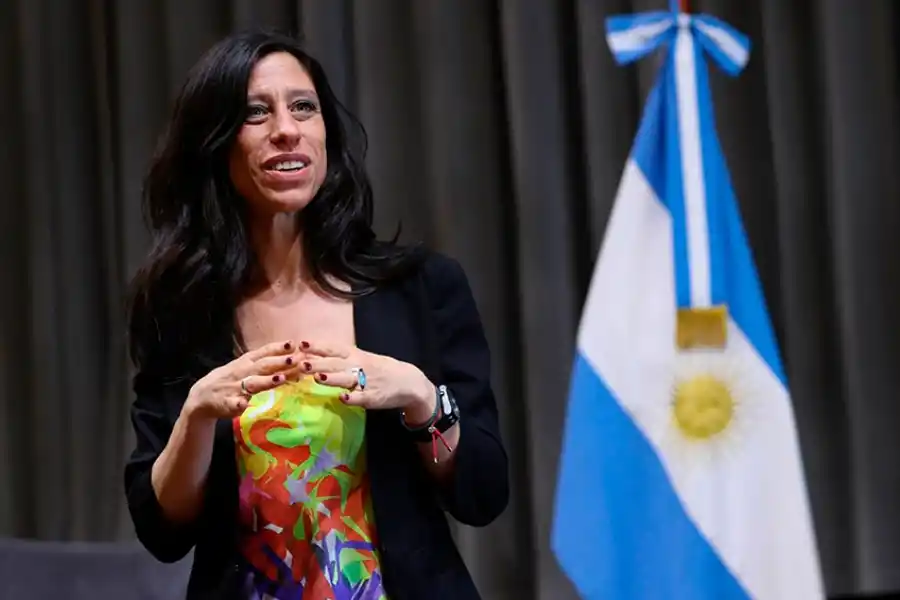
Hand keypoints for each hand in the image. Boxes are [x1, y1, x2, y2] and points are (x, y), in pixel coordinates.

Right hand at [182, 340, 301, 420]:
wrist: (202, 395)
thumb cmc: (232, 379)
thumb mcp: (247, 366)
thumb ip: (268, 363)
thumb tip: (295, 359)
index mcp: (247, 362)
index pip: (264, 352)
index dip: (278, 348)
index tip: (293, 343)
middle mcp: (242, 372)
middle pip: (262, 366)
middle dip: (278, 362)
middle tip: (294, 359)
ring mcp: (234, 387)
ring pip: (252, 383)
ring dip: (266, 381)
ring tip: (279, 379)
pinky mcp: (226, 403)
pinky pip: (233, 403)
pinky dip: (239, 403)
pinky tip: (245, 404)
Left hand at [300, 340, 434, 412]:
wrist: (409, 382)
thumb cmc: (380, 370)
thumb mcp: (361, 358)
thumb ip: (340, 358)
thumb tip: (312, 354)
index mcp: (355, 355)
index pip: (334, 349)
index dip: (318, 346)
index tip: (301, 344)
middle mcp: (360, 366)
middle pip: (336, 364)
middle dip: (318, 363)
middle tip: (301, 363)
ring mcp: (367, 382)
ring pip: (347, 379)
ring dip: (333, 378)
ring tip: (318, 377)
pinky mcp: (373, 397)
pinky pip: (362, 397)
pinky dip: (353, 398)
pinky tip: (343, 398)